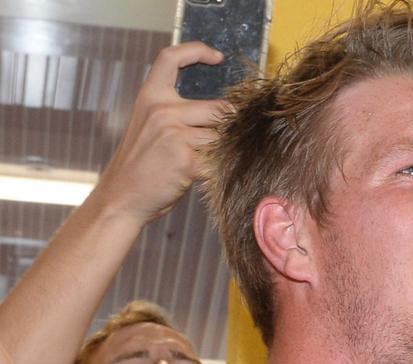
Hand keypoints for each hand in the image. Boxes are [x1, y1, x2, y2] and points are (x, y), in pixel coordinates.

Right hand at [92, 41, 230, 223]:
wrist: (121, 199)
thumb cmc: (140, 166)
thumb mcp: (149, 128)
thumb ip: (176, 114)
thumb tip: (221, 111)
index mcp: (150, 98)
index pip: (171, 58)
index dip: (197, 51)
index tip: (217, 57)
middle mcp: (162, 110)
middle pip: (217, 108)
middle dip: (227, 127)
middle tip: (220, 144)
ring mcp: (175, 134)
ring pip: (221, 136)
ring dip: (220, 151)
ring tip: (203, 163)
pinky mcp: (188, 160)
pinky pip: (218, 159)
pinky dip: (217, 169)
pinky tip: (201, 176)